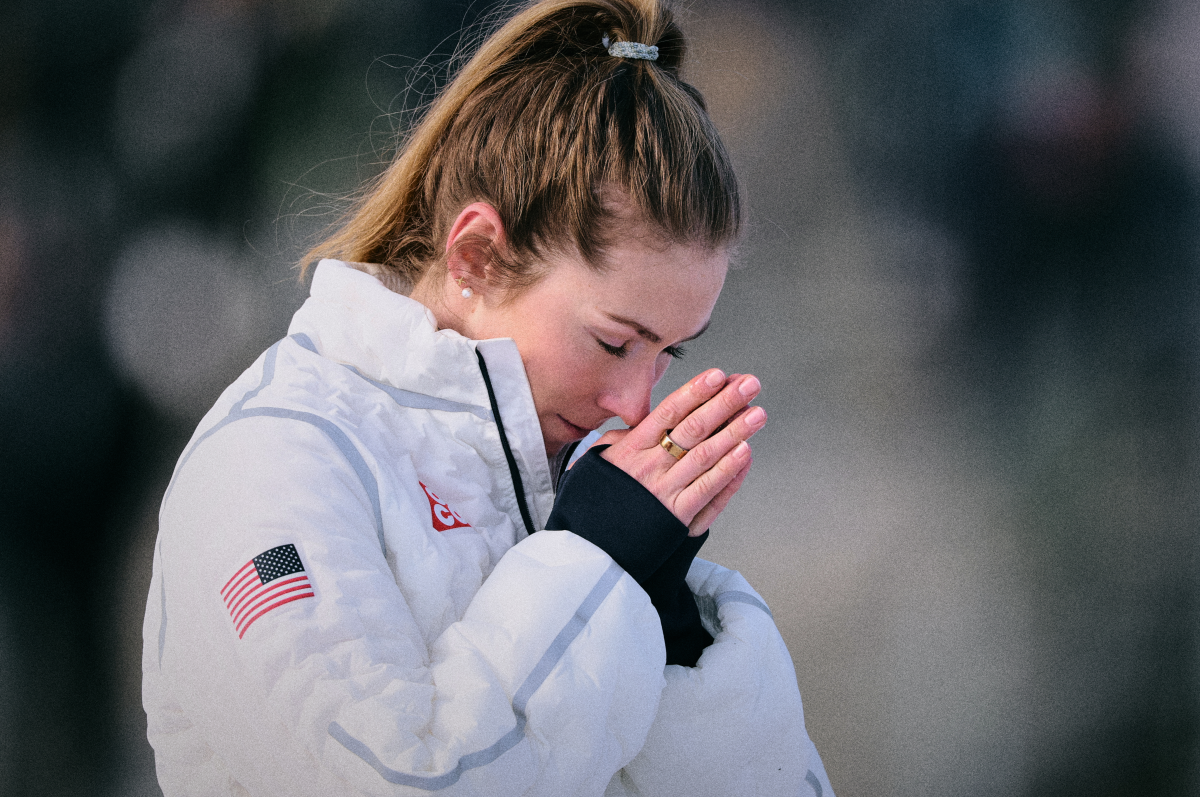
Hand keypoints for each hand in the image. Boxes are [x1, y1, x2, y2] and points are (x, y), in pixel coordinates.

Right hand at [596, 369, 764, 535]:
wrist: (588, 550)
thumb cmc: (594, 504)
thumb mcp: (597, 463)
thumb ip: (618, 440)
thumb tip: (638, 423)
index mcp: (631, 449)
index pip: (668, 412)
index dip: (695, 392)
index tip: (717, 376)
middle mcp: (649, 466)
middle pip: (693, 428)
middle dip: (724, 403)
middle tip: (748, 385)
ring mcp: (664, 492)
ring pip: (706, 456)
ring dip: (735, 432)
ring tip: (756, 414)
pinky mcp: (676, 518)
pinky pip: (707, 491)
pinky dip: (728, 472)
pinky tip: (744, 454)